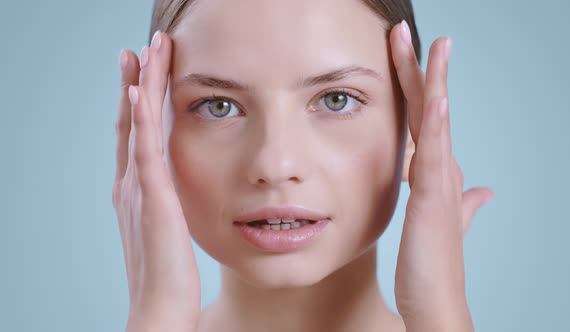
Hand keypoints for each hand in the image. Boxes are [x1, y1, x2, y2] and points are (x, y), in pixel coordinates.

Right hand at [112, 31, 200, 330]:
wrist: (160, 306)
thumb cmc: (168, 272)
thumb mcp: (167, 228)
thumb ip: (166, 204)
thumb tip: (173, 191)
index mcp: (137, 189)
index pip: (136, 134)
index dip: (137, 101)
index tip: (140, 71)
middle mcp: (132, 183)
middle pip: (131, 121)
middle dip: (136, 81)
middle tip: (139, 48)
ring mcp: (139, 189)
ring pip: (137, 127)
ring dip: (140, 87)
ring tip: (142, 52)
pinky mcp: (154, 199)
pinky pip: (145, 151)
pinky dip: (140, 120)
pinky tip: (139, 93)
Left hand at [390, 21, 493, 330]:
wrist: (434, 300)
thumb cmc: (433, 263)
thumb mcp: (443, 222)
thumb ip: (462, 203)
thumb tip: (484, 192)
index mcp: (436, 171)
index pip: (425, 117)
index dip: (417, 85)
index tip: (404, 55)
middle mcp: (442, 169)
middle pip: (429, 108)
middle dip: (420, 69)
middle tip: (407, 32)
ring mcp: (440, 181)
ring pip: (437, 120)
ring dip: (434, 81)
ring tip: (432, 44)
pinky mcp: (434, 198)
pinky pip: (435, 153)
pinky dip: (437, 123)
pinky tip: (438, 96)